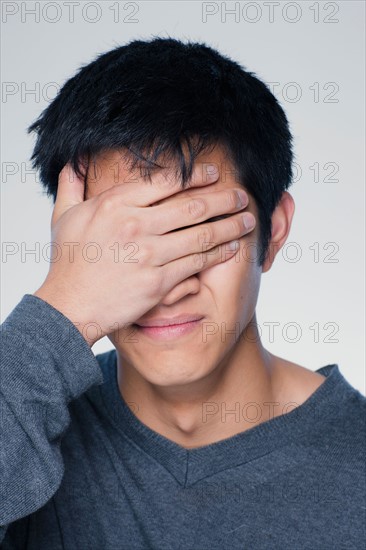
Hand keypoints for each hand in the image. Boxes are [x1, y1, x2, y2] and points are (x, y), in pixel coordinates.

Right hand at [33, 162, 254, 345]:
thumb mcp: (63, 217)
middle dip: (224, 199)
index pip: (166, 181)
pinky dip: (218, 254)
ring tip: (248, 220)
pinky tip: (232, 247)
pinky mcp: (159, 282)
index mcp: (115, 204)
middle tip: (243, 196)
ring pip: (201, 235)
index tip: (214, 174)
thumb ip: (71, 185)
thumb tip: (73, 160)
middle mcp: (135, 225)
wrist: (69, 306)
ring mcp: (149, 254)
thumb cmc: (68, 262)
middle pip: (192, 206)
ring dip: (230, 225)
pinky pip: (197, 263)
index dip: (196, 175)